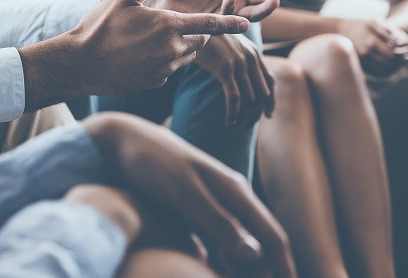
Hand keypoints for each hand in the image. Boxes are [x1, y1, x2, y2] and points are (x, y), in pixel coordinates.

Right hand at [19, 0, 249, 109]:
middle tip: (179, 23)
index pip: (209, 24)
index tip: (247, 22)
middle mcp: (172, 49)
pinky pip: (171, 69)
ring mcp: (164, 68)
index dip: (229, 22)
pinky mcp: (156, 82)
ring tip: (157, 37)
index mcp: (168, 25)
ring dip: (182, 46)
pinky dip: (166, 60)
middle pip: (200, 41)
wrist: (79, 64)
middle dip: (198, 32)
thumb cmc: (99, 27)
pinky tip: (143, 54)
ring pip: (186, 55)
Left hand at [84, 113, 296, 276]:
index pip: (271, 236)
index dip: (284, 267)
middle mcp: (229, 200)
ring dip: (243, 271)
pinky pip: (216, 245)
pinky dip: (221, 264)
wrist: (123, 143)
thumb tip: (258, 255)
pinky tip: (214, 273)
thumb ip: (220, 224)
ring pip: (238, 247)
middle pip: (259, 244)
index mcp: (235, 193)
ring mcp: (212, 206)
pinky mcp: (193, 213)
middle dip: (266, 271)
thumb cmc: (154, 165)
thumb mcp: (186, 196)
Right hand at [195, 34, 273, 127]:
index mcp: (254, 53)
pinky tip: (228, 121)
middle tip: (247, 125)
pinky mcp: (225, 69)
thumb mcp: (229, 45)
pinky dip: (233, 114)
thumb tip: (245, 79)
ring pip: (250, 99)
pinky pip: (235, 98)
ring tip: (236, 125)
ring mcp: (238, 63)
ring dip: (245, 117)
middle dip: (256, 113)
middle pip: (262, 93)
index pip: (270, 82)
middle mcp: (250, 58)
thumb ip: (240, 59)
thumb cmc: (207, 37)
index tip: (267, 115)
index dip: (271, 101)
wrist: (191, 26)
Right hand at [338, 19, 407, 75]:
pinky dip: (387, 71)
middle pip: (391, 63)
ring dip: (395, 67)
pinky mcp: (360, 66)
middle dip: (400, 60)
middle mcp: (366, 53)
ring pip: (385, 70)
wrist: (340, 31)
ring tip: (398, 61)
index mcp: (371, 42)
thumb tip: (404, 44)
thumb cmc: (361, 26)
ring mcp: (362, 61)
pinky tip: (390, 65)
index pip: (394, 53)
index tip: (407, 50)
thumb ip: (392, 32)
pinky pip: (378, 73)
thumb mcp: (376, 23)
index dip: (403, 53)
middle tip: (404, 56)